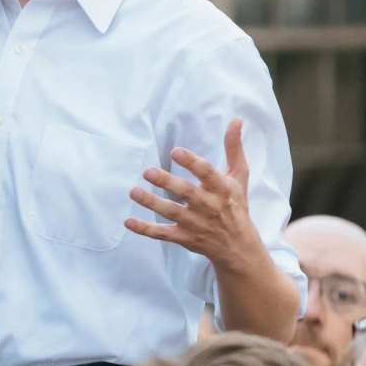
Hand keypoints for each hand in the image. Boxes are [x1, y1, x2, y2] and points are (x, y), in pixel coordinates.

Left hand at [127, 117, 258, 266]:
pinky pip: (162, 234)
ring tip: (133, 191)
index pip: (207, 174)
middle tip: (147, 171)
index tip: (175, 151)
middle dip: (167, 182)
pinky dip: (144, 229)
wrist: (238, 246)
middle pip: (186, 192)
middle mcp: (208, 206)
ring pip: (170, 212)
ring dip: (151, 203)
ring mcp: (195, 223)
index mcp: (222, 189)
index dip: (192, 162)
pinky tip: (127, 221)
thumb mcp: (239, 176)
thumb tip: (235, 119)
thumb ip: (233, 148)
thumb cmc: (236, 205)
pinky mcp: (183, 237)